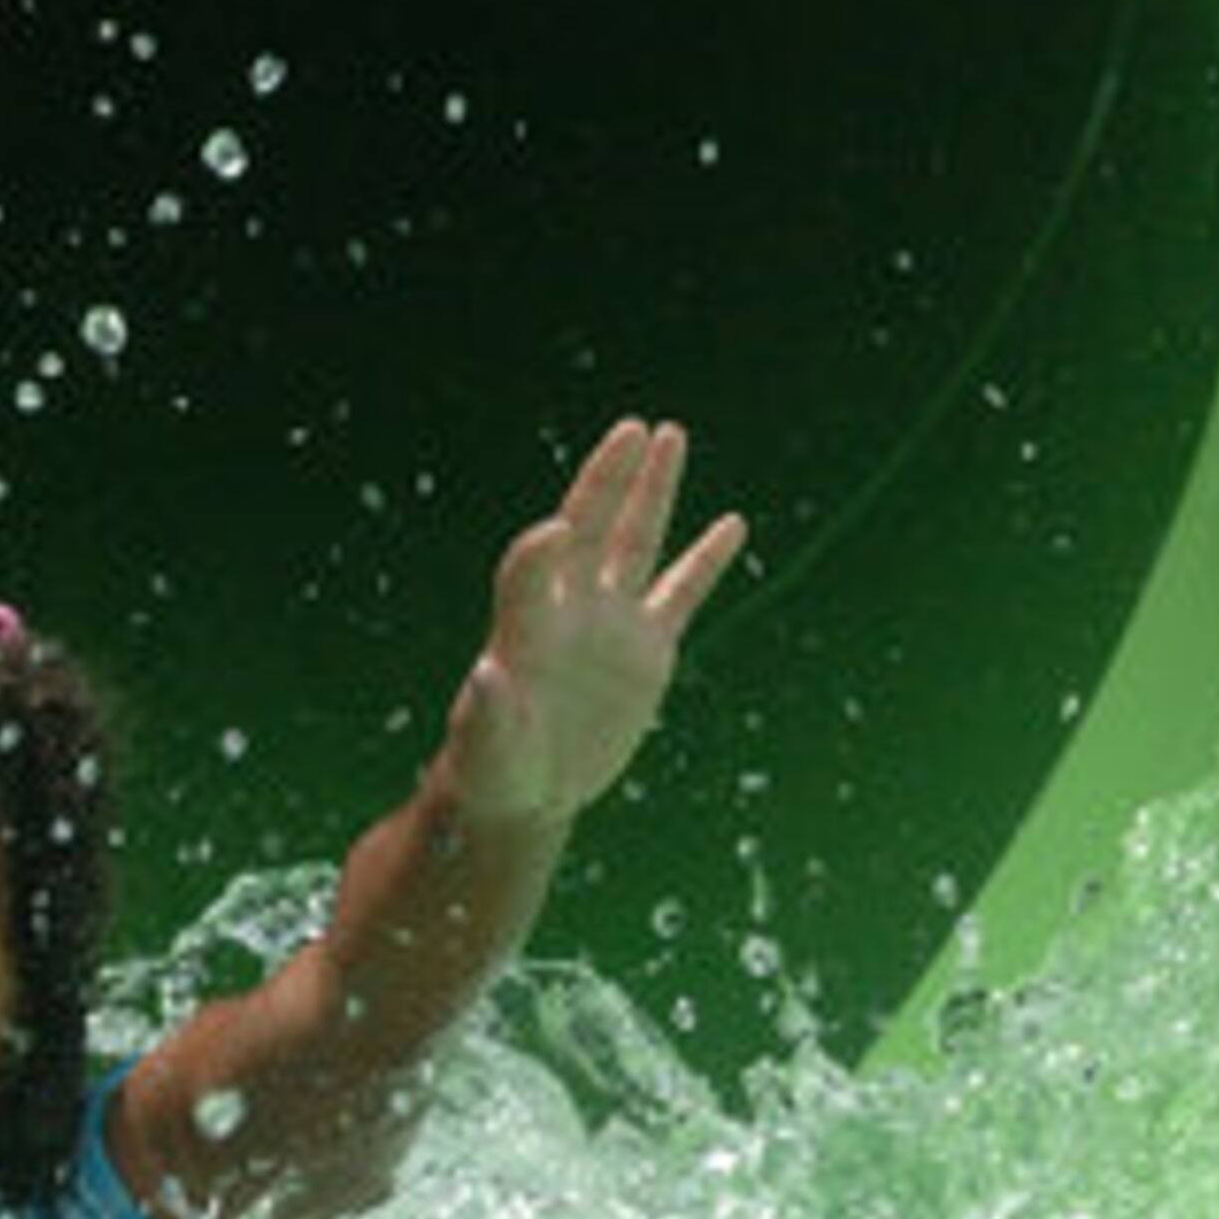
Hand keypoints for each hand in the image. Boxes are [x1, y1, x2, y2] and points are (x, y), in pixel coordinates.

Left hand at [444, 418, 745, 825]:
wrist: (525, 789)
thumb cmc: (492, 769)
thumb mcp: (486, 749)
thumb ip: (486, 714)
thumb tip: (485, 676)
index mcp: (523, 628)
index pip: (529, 570)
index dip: (539, 552)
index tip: (555, 532)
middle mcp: (567, 610)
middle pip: (588, 530)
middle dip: (607, 481)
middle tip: (630, 429)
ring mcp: (610, 622)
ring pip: (637, 542)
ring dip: (653, 491)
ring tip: (670, 433)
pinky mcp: (647, 648)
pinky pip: (682, 592)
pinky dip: (707, 560)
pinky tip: (733, 523)